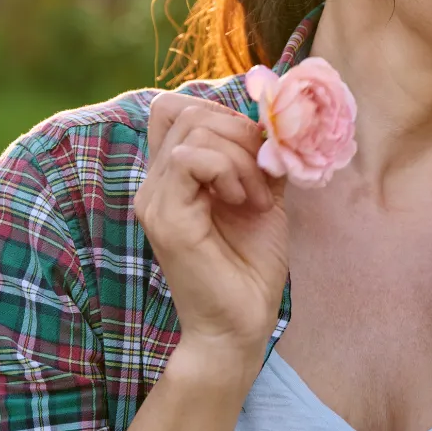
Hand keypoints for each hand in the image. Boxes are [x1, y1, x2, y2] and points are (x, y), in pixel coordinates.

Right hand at [135, 92, 288, 373]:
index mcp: (172, 175)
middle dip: (240, 132)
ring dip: (242, 157)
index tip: (257, 151)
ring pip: (194, 130)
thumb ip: (261, 154)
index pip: (175, 107)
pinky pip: (190, 159)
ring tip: (256, 198)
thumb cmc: (251, 263)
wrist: (242, 322)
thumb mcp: (263, 193)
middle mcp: (154, 182)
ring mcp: (154, 199)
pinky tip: (242, 201)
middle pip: (189, 110)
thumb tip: (277, 116)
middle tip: (263, 178)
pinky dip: (228, 170)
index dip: (223, 114)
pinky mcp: (165, 218)